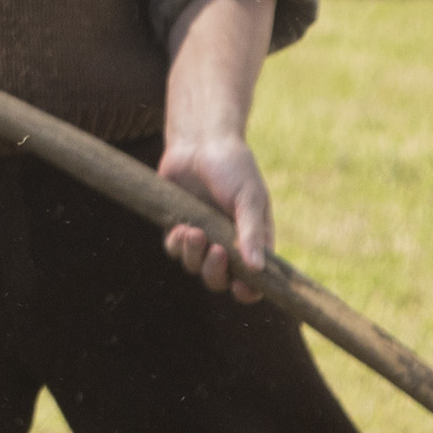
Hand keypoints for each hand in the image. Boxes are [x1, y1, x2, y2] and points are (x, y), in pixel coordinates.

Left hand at [157, 129, 273, 301]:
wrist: (199, 140)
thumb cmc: (232, 167)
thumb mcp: (249, 197)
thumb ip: (252, 231)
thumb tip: (258, 269)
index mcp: (253, 241)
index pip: (253, 280)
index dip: (249, 291)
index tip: (242, 288)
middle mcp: (227, 243)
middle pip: (219, 279)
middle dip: (216, 273)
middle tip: (216, 252)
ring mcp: (202, 235)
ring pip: (194, 266)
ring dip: (194, 257)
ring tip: (194, 232)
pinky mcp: (177, 224)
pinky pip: (174, 249)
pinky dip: (177, 245)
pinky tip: (181, 228)